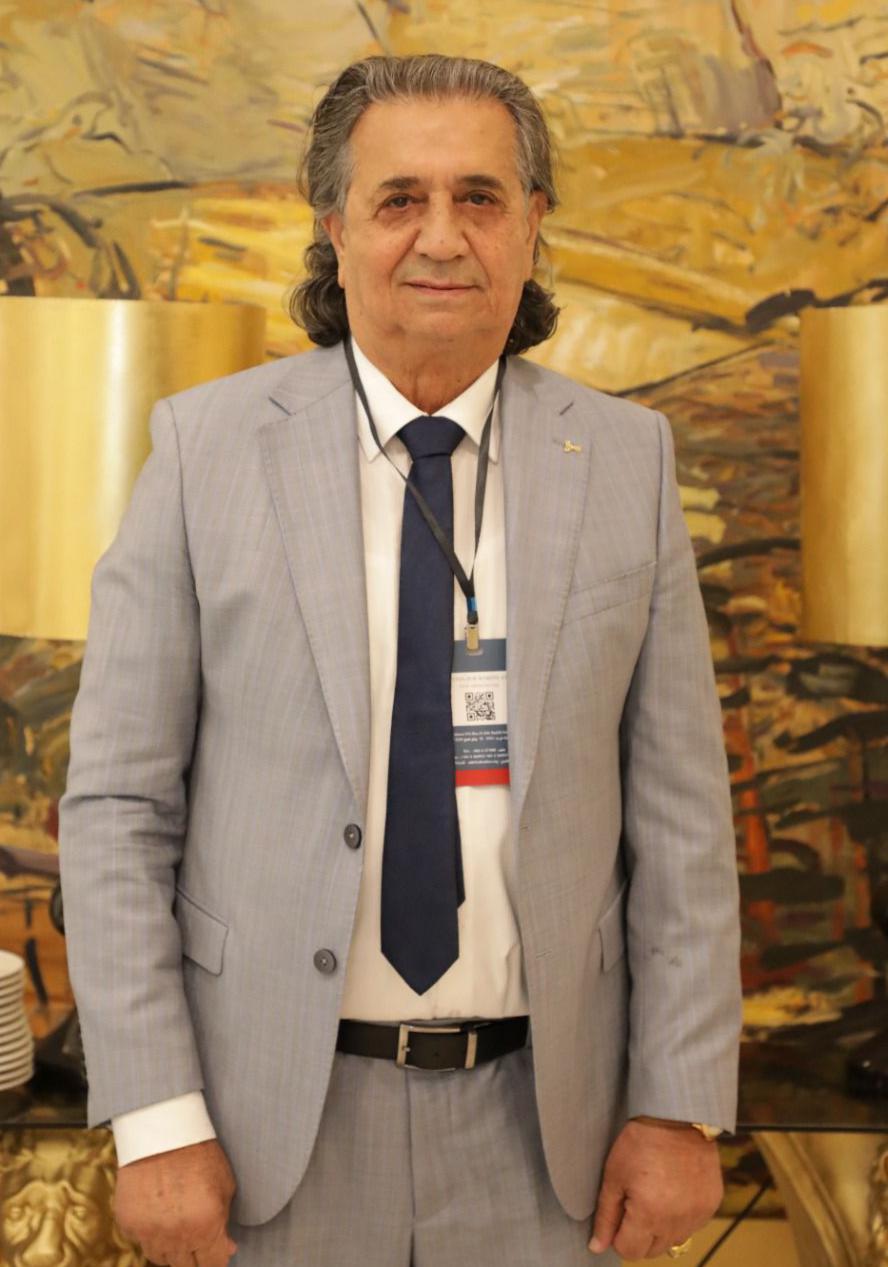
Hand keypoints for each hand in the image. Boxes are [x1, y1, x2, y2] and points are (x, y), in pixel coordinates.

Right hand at [114, 1139, 237, 1266]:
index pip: (213, 1264)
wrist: (162, 1130)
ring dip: (171, 1248)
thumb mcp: (225, 1184)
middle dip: (195, 1256)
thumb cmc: (199, 1153)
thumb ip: (225, 1221)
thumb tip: (226, 1249)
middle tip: (197, 1238)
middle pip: (185, 1266)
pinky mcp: (129, 1224)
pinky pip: (141, 1241)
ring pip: (160, 1258)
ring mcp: (150, 1233)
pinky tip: (158, 1213)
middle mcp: (177, 1236)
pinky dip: (150, 1234)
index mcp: (206, 1226)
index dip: (217, 1258)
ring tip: (177, 1225)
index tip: (216, 1252)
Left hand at [588, 1119, 722, 1258]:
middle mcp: (676, 1221)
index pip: (630, 1251)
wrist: (677, 1117)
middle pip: (651, 1250)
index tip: (618, 1215)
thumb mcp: (614, 1175)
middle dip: (639, 1234)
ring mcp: (697, 1215)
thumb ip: (606, 1216)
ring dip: (661, 1228)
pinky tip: (674, 1191)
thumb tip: (597, 1246)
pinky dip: (681, 1217)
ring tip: (655, 1195)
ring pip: (672, 1240)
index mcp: (649, 1214)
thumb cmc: (640, 1142)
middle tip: (635, 1202)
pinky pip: (692, 1226)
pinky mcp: (711, 1205)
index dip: (618, 1236)